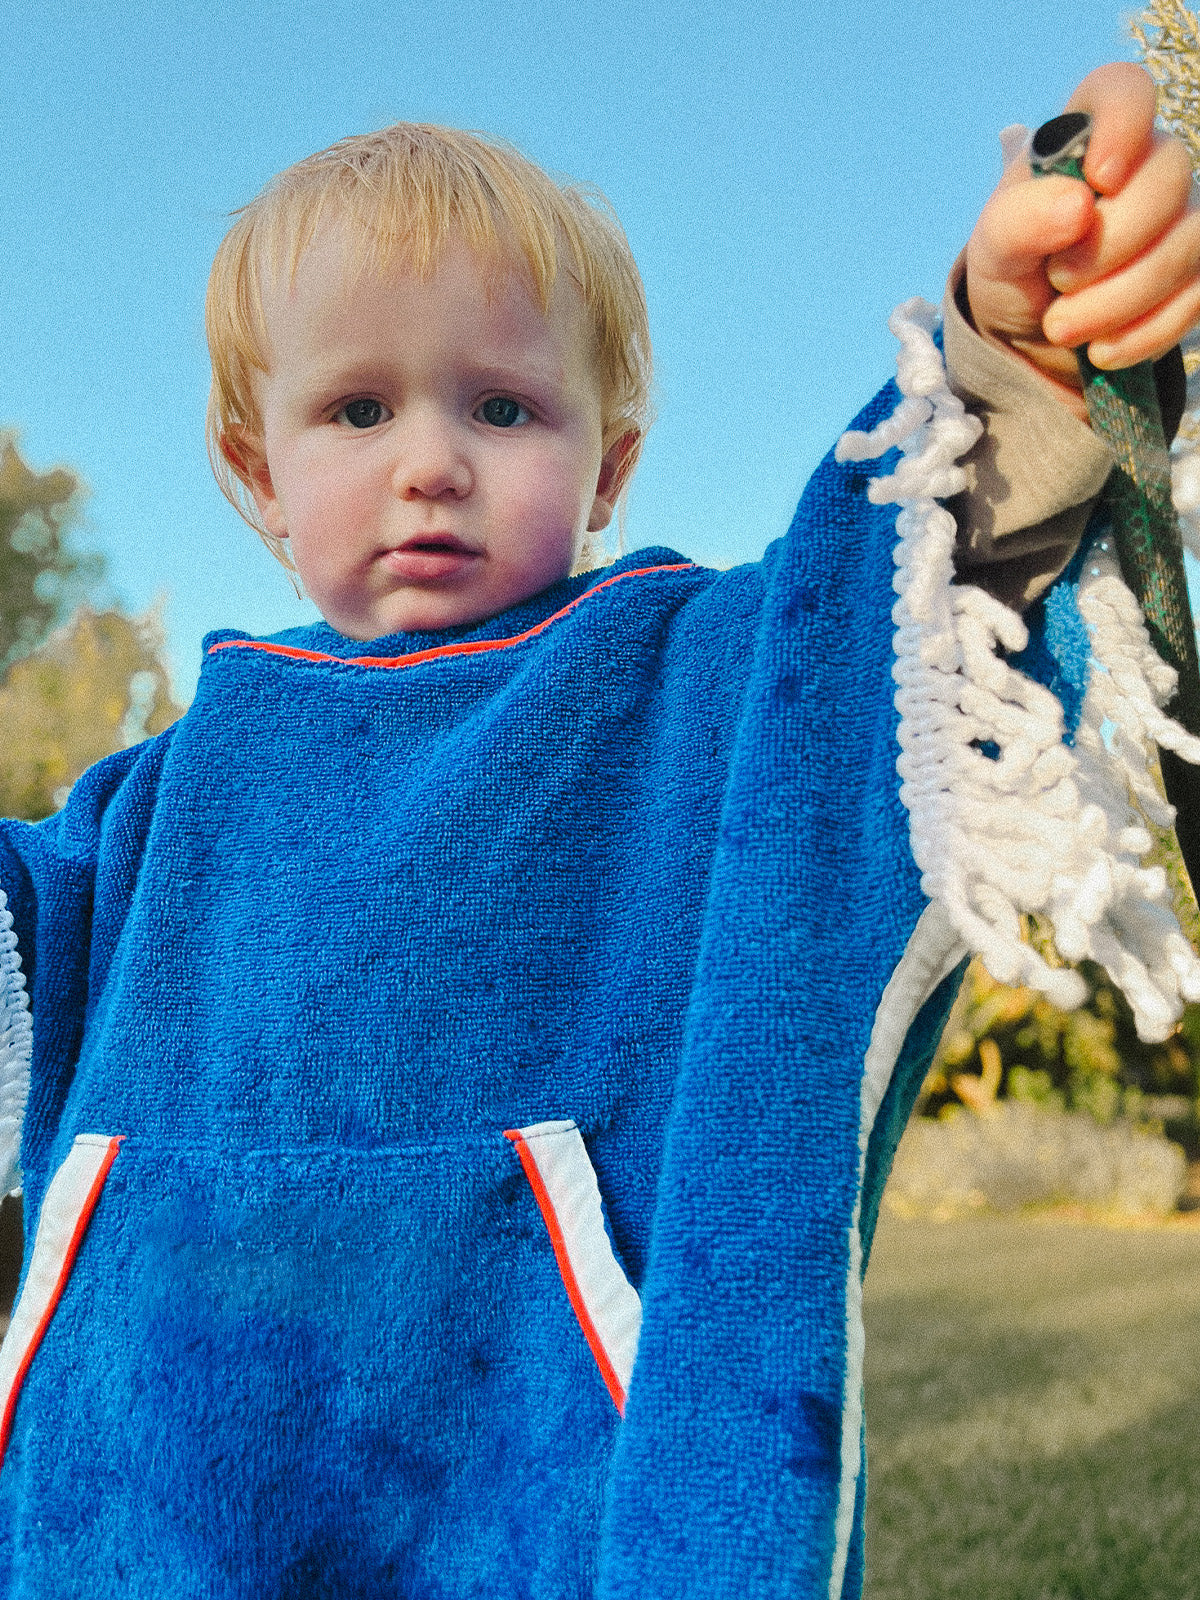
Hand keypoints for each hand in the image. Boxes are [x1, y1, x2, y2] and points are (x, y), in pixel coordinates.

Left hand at [965, 63, 1199, 417]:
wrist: (1031, 333)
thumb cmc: (1013, 268)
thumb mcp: (993, 248)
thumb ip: (1018, 219)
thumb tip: (1077, 205)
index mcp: (1090, 135)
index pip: (1125, 89)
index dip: (1124, 124)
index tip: (1098, 180)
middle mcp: (1147, 164)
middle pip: (1170, 172)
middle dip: (1112, 242)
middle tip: (1057, 282)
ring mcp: (1180, 217)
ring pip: (1189, 240)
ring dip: (1121, 298)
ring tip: (1061, 327)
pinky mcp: (1194, 274)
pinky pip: (1195, 297)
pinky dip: (1143, 332)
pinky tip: (1099, 350)